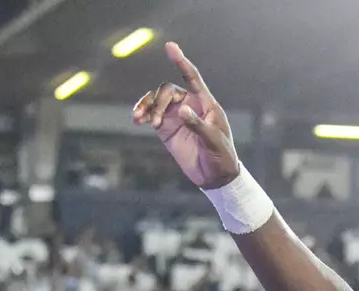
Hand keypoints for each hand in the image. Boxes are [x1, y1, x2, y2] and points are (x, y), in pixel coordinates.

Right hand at [131, 42, 239, 189]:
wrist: (214, 176)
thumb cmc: (222, 156)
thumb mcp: (214, 141)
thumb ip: (198, 125)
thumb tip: (182, 109)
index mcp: (206, 104)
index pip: (193, 78)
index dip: (181, 62)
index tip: (170, 46)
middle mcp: (190, 106)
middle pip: (168, 90)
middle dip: (158, 101)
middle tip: (155, 121)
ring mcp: (177, 116)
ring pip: (156, 100)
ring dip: (146, 106)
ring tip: (141, 120)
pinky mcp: (166, 128)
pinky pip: (150, 114)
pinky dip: (142, 113)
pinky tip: (137, 120)